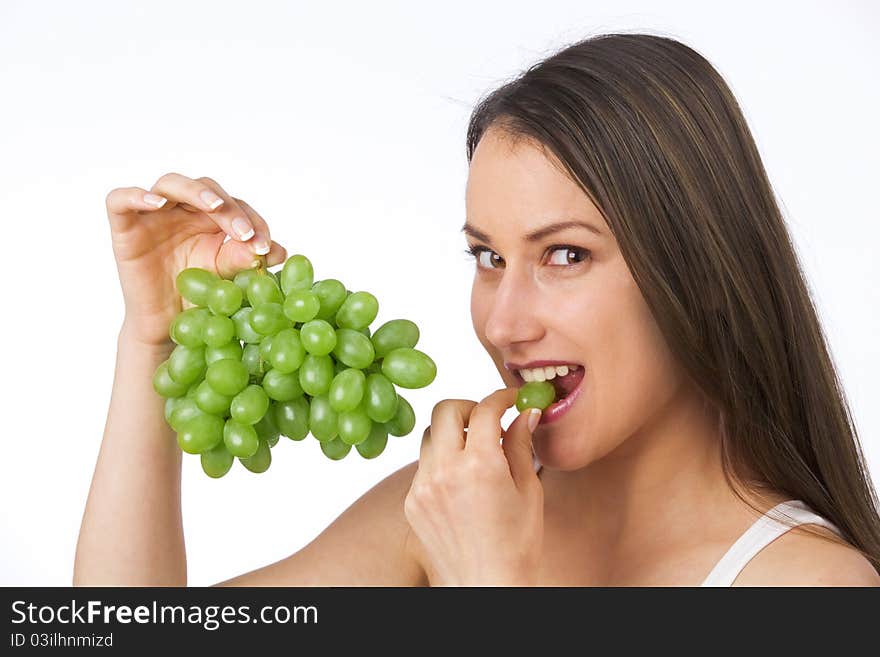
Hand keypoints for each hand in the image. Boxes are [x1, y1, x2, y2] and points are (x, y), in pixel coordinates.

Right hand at [106, 172, 287, 346]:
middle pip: (206, 189)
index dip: (252, 220)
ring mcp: (153, 216)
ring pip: (170, 183)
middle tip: (245, 234)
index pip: (234, 205)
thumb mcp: (227, 278)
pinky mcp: (125, 228)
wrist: (168, 327)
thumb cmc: (198, 298)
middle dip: (230, 209)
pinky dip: (135, 196)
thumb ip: (247, 260)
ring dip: (195, 191)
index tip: (265, 246)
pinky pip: (120, 201)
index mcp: (211, 219)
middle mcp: (183, 211)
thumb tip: (280, 250)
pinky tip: (155, 203)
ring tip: (214, 207)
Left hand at [404, 388, 543, 585]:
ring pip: (430, 436)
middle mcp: (445, 471)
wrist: (488, 586)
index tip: (510, 401)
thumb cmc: (516, 545)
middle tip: (485, 420)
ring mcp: (423, 486)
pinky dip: (440, 461)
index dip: (500, 398)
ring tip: (473, 451)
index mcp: (480, 465)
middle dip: (468, 407)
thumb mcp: (529, 491)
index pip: (485, 409)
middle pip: (445, 409)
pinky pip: (423, 465)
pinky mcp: (412, 502)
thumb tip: (525, 414)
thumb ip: (520, 446)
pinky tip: (460, 481)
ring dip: (451, 433)